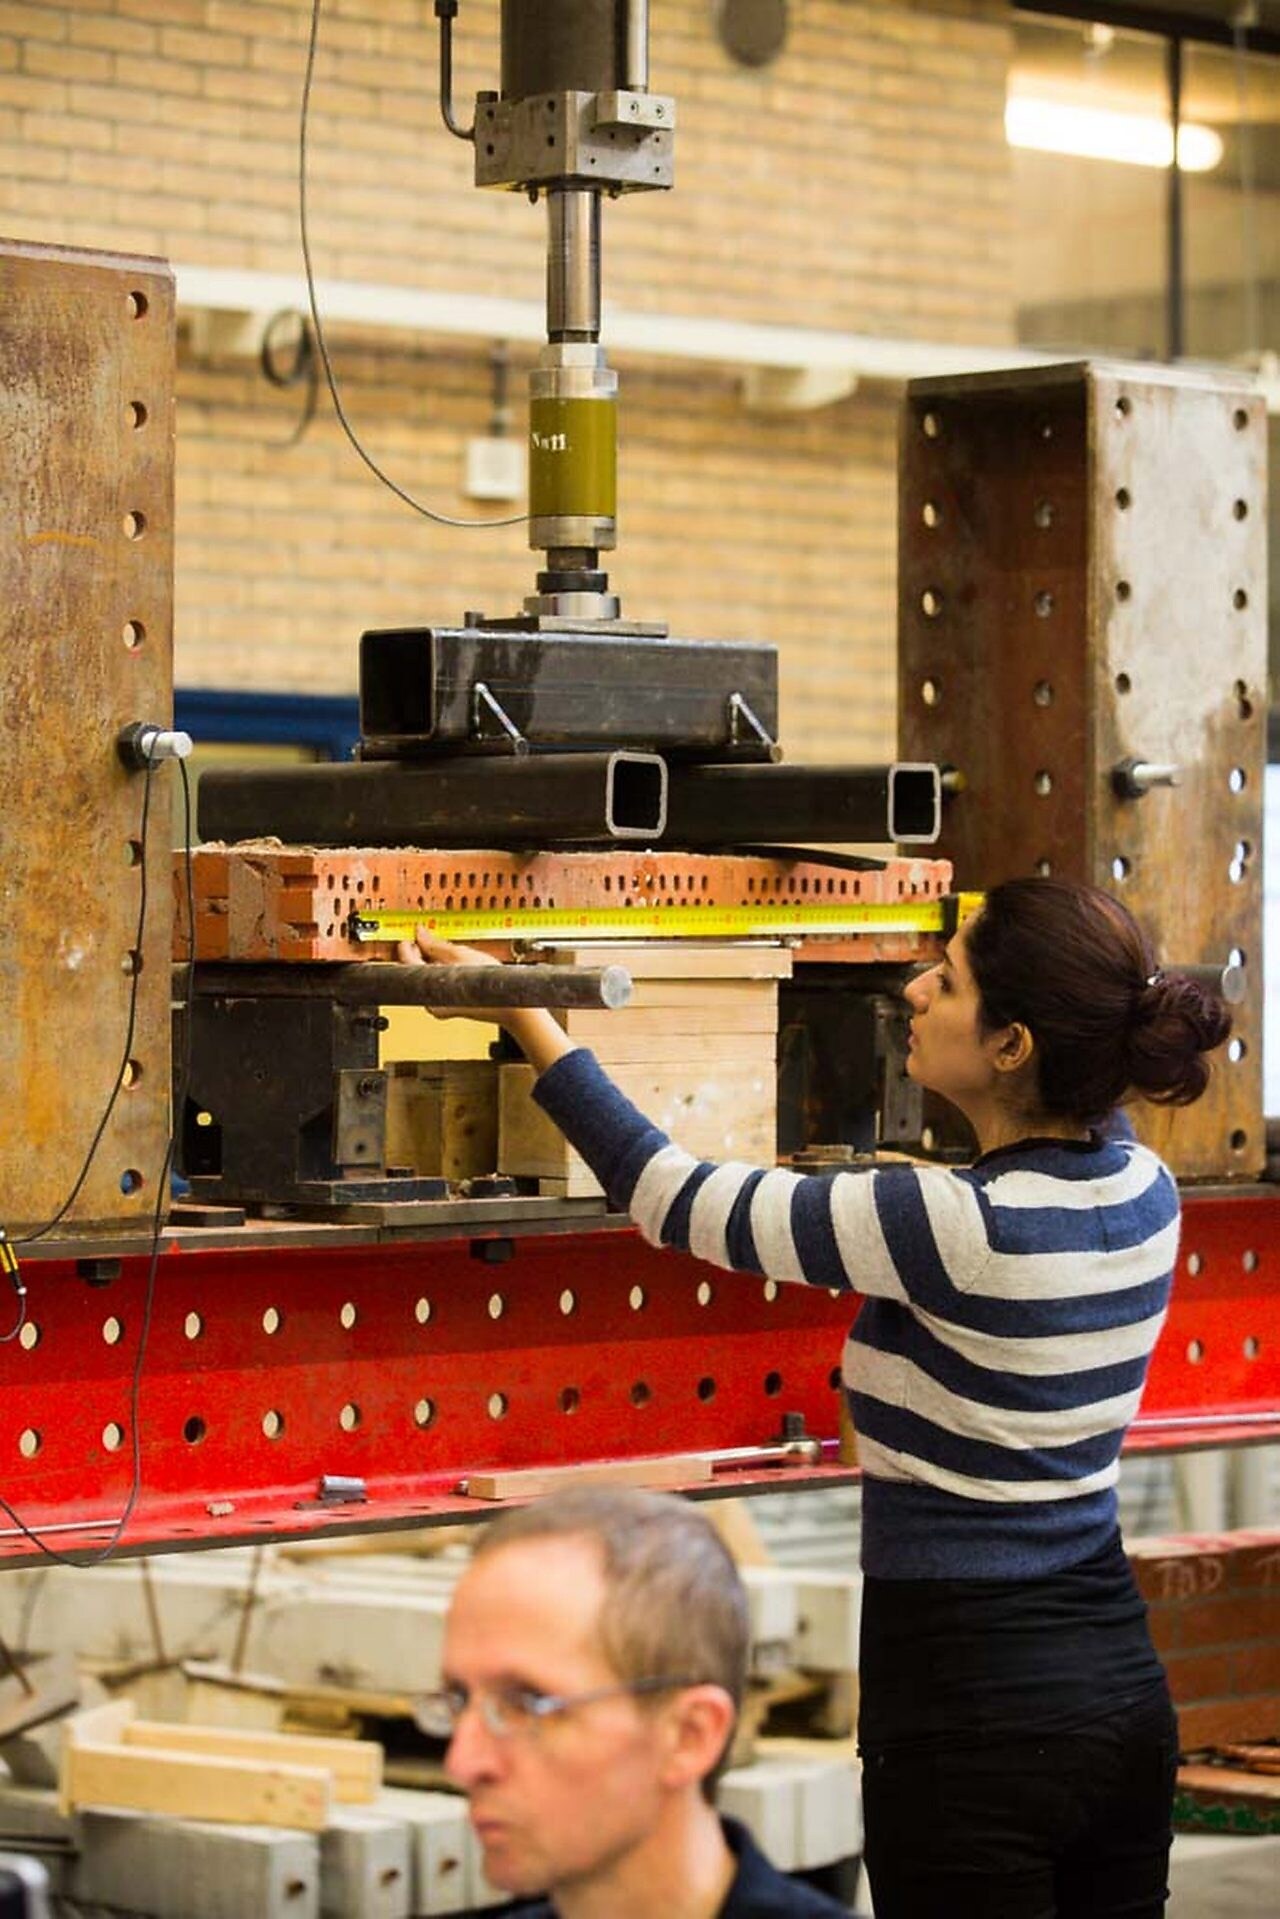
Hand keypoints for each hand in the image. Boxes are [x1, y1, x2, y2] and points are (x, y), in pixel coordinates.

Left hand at [396, 926, 573, 1073]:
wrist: (509, 1005)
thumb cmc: (488, 985)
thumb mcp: (460, 955)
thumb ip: (436, 944)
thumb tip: (421, 934)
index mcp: (427, 989)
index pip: (406, 960)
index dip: (408, 942)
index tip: (414, 932)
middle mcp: (429, 1002)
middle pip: (415, 970)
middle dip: (421, 952)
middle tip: (430, 939)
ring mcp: (438, 1006)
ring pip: (427, 977)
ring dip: (433, 962)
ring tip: (447, 952)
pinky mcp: (447, 1006)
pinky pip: (438, 985)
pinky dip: (442, 973)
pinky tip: (455, 966)